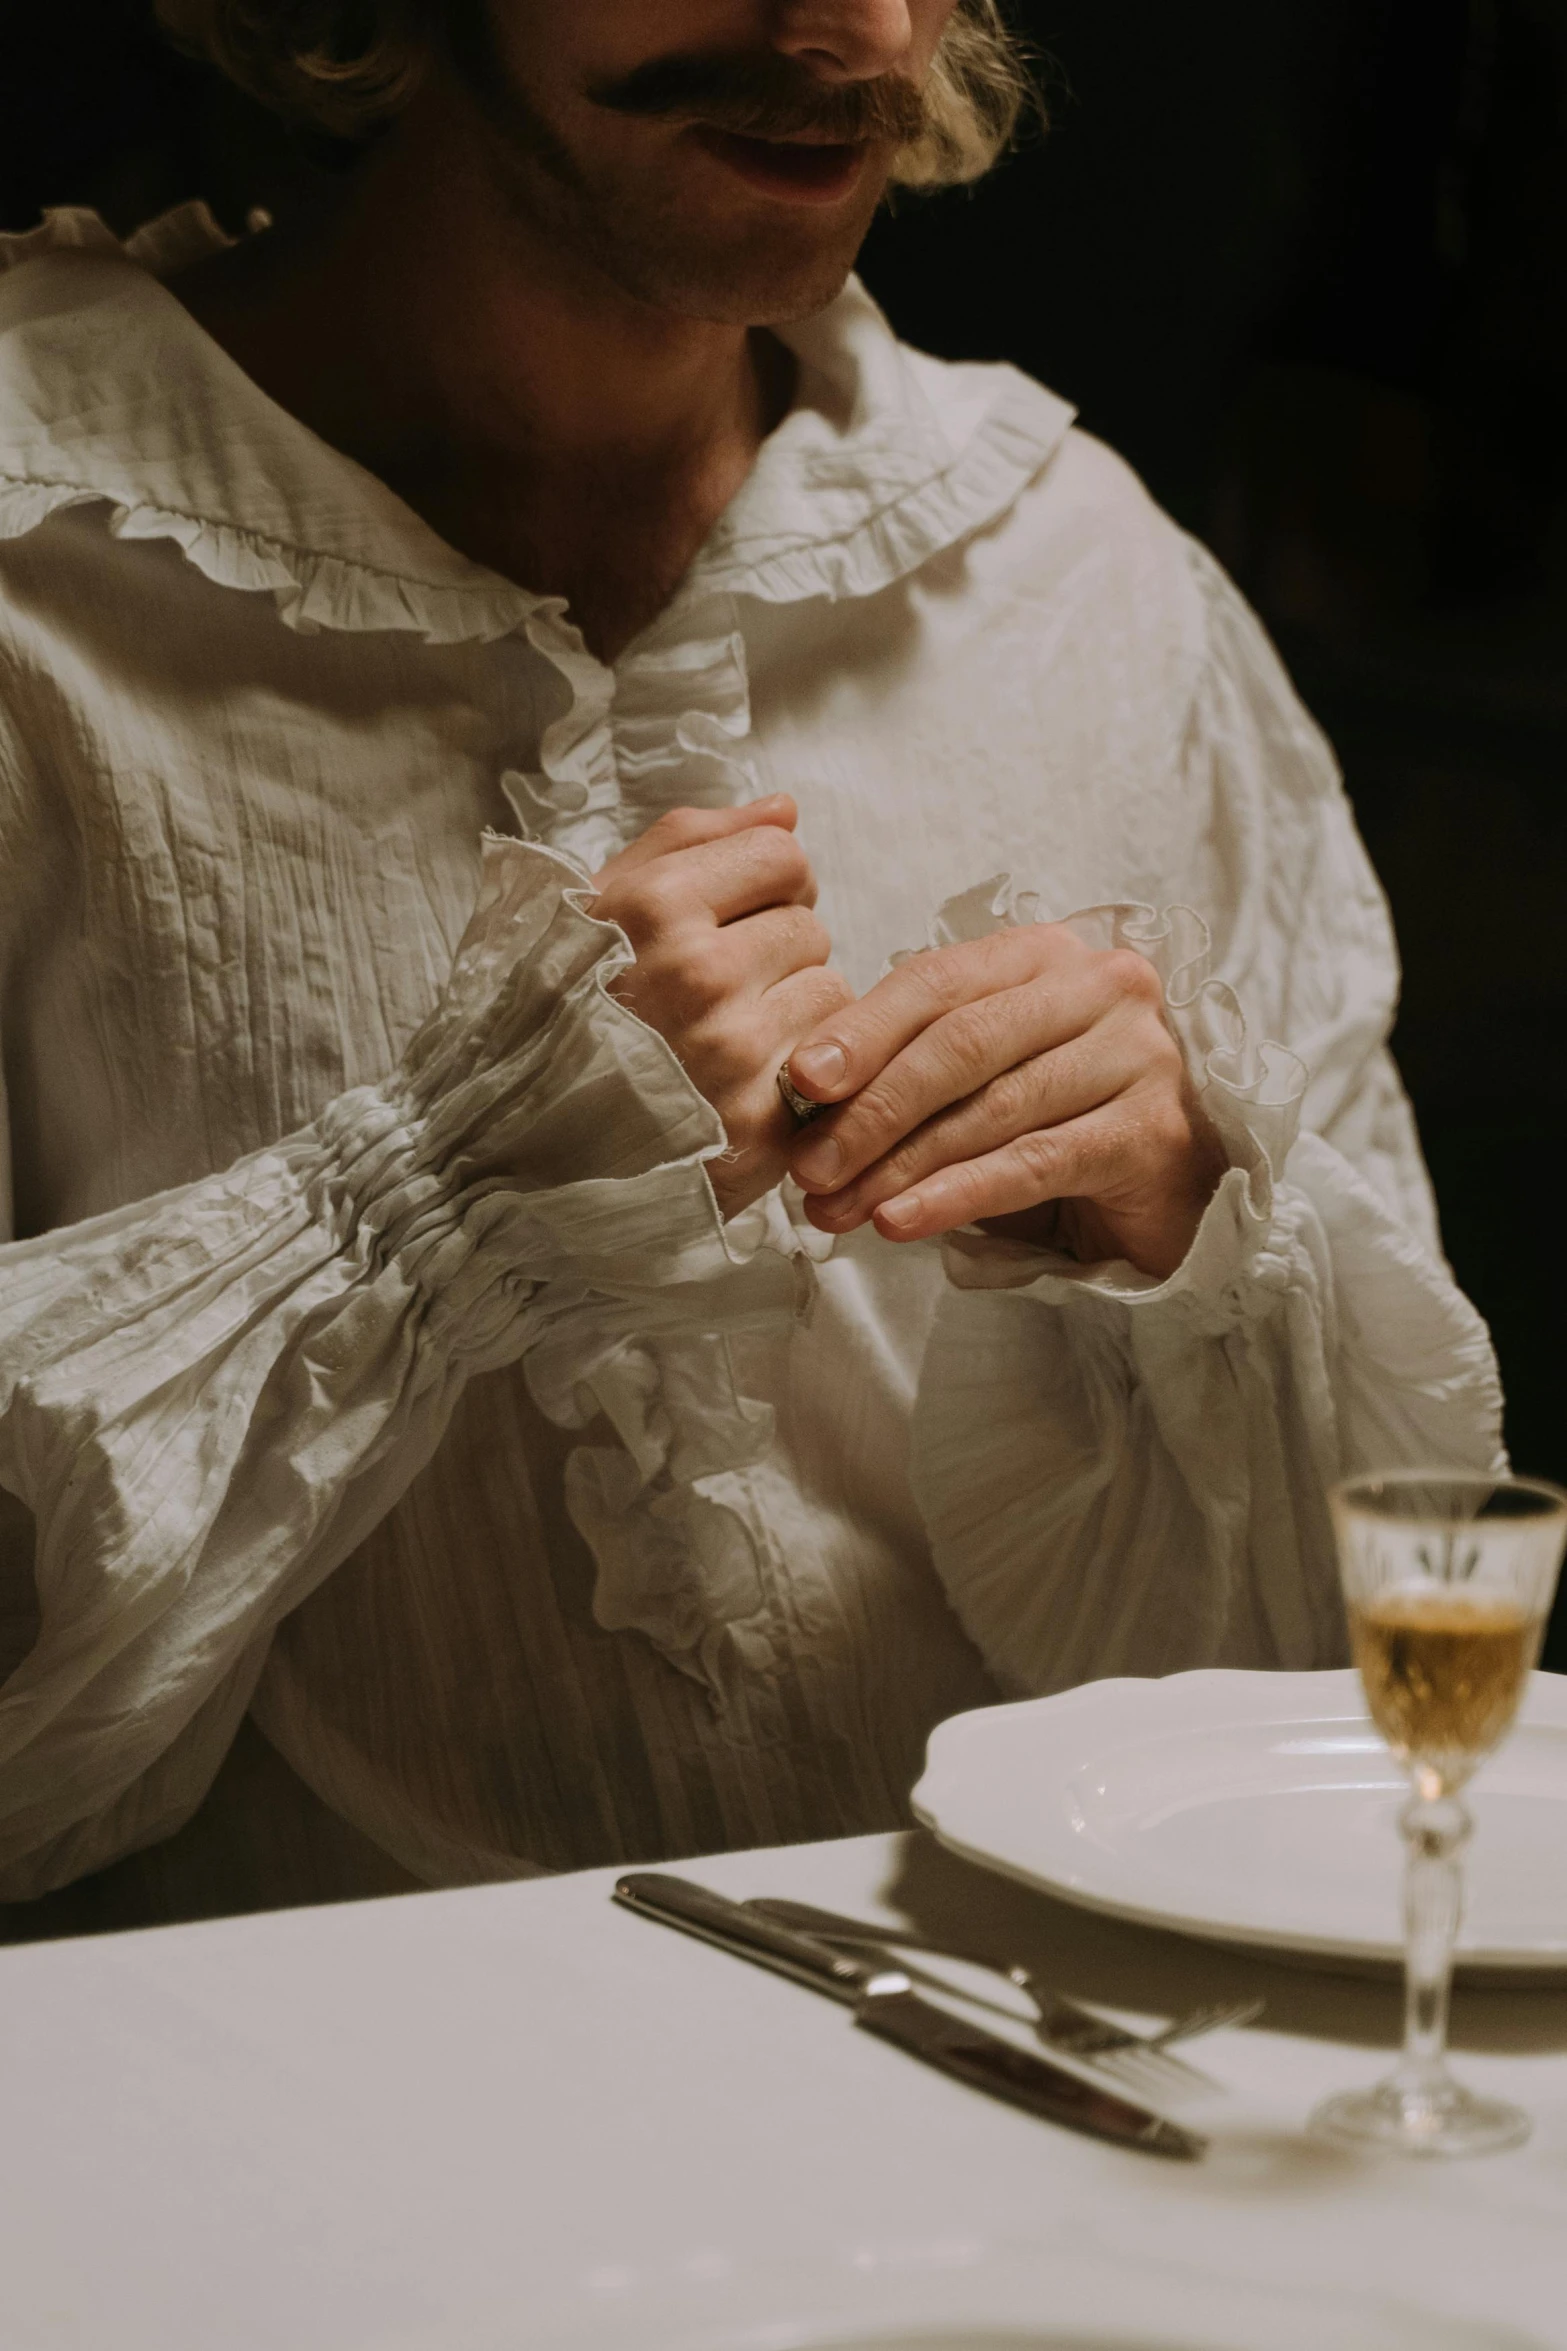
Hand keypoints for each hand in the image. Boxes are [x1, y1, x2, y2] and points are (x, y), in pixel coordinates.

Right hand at [592, 797, 853, 1219]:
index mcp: (651, 908)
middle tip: (714, 993)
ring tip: (727, 1039)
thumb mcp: (594, 904)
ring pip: (829, 992)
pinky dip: (799, 1073)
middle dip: (772, 951)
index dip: (761, 883)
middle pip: (808, 924)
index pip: (782, 856)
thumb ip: (690, 841)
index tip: (726, 918)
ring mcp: (733, 1052)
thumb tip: (785, 809)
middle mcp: (698, 975)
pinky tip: (745, 1084)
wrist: (516, 1141)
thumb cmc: (558, 1010)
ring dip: (792, 1011)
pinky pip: (831, 1065)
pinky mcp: (760, 1124)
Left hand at [781, 924, 1228, 1277]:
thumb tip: (804, 1099)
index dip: (862, 1031)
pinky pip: (1031, 1164)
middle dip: (871, 1111)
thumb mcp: (980, 1082)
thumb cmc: (1059, 1127)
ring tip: (837, 1209)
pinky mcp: (1150, 1132)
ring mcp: (1136, 1056)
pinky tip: (899, 1222)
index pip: (937, 981)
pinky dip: (956, 1196)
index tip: (799, 1082)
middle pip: (960, 1044)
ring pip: (990, 1110)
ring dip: (899, 1166)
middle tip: (809, 1168)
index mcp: (1046, 956)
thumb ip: (911, 1069)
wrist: (1169, 1196)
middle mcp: (1101, 988)